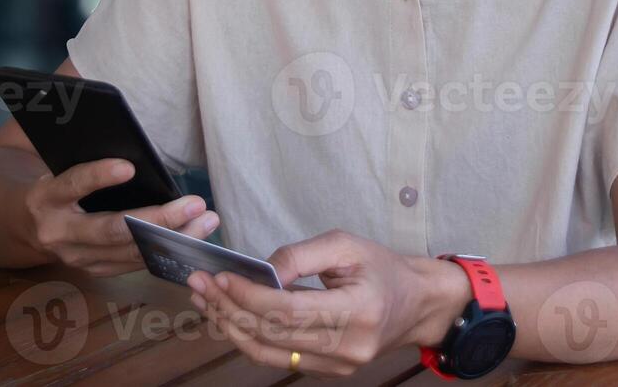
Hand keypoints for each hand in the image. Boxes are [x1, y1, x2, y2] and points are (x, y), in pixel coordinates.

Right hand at [21, 158, 219, 276]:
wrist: (16, 223)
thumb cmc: (48, 180)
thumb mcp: (54, 162)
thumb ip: (81, 151)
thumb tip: (121, 131)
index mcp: (44, 198)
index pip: (72, 185)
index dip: (98, 177)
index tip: (128, 166)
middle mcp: (58, 233)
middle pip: (112, 229)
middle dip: (158, 218)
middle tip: (196, 203)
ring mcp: (75, 257)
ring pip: (129, 251)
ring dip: (173, 238)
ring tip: (206, 221)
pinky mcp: (92, 269)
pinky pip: (133, 263)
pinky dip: (165, 252)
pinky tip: (194, 238)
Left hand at [186, 229, 470, 377]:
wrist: (417, 305)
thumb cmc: (383, 267)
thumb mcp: (347, 244)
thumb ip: (302, 256)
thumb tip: (261, 271)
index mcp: (357, 309)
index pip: (290, 311)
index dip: (250, 296)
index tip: (220, 276)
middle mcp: (347, 346)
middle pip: (273, 334)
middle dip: (230, 308)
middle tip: (200, 283)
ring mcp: (337, 366)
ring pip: (268, 353)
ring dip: (231, 327)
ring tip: (205, 300)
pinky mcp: (328, 371)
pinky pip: (279, 358)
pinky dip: (249, 337)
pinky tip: (229, 316)